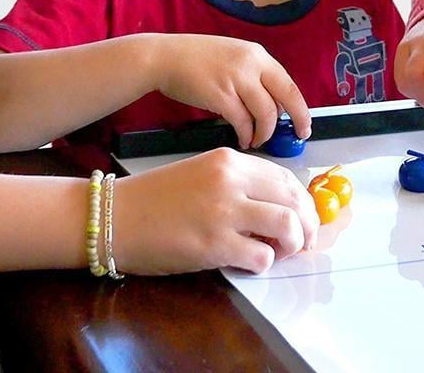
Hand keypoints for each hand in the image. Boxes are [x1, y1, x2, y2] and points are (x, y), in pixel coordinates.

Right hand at [110, 148, 319, 274]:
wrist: (116, 216)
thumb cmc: (156, 198)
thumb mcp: (202, 173)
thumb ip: (238, 184)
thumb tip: (276, 206)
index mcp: (229, 160)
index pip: (286, 178)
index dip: (302, 202)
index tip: (305, 218)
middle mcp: (231, 180)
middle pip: (294, 200)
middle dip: (308, 224)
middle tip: (305, 241)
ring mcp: (224, 212)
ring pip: (287, 226)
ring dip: (292, 243)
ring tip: (281, 252)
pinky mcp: (215, 245)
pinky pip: (262, 256)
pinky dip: (264, 263)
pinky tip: (249, 261)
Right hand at [155, 35, 310, 148]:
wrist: (165, 57)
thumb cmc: (196, 59)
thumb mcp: (233, 58)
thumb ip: (254, 76)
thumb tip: (273, 106)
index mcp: (257, 55)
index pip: (289, 84)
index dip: (301, 109)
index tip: (304, 124)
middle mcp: (251, 64)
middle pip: (286, 99)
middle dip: (296, 121)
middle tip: (296, 136)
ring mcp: (236, 79)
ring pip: (265, 114)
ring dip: (264, 132)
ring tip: (257, 140)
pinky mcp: (220, 95)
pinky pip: (242, 122)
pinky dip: (245, 134)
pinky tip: (242, 139)